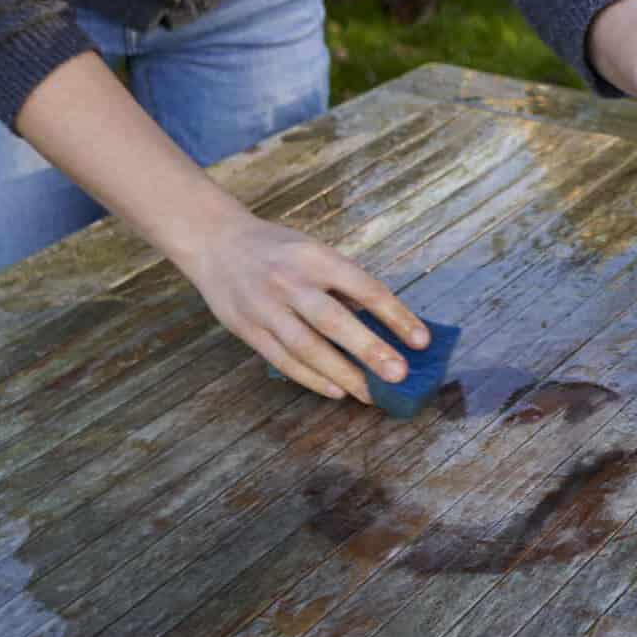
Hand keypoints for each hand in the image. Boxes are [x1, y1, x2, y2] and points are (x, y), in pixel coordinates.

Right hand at [177, 212, 430, 401]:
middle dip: (369, 349)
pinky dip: (311, 378)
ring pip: (307, 347)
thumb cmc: (278, 249)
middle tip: (399, 374)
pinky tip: (337, 390)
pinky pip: (283, 360)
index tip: (421, 340)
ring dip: (343, 373)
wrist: (215, 242)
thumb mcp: (315, 251)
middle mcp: (289, 282)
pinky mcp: (248, 329)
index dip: (395, 315)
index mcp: (315, 257)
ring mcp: (265, 308)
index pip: (364, 288)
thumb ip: (344, 284)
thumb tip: (384, 323)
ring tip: (371, 394)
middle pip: (333, 321)